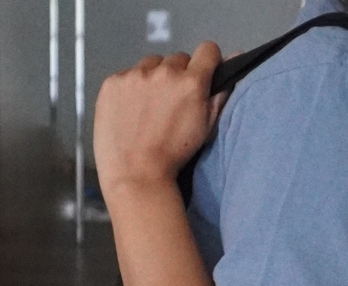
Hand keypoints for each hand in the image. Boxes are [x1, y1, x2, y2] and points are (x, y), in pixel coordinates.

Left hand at [93, 41, 227, 203]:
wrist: (136, 174)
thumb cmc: (174, 157)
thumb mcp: (205, 129)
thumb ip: (219, 94)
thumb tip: (234, 62)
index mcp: (191, 83)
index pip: (207, 50)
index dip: (208, 61)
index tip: (203, 73)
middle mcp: (164, 72)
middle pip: (177, 59)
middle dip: (178, 76)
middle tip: (171, 104)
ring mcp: (135, 75)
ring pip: (151, 65)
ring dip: (153, 79)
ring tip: (149, 109)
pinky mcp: (113, 82)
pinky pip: (126, 75)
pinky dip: (130, 89)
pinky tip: (130, 112)